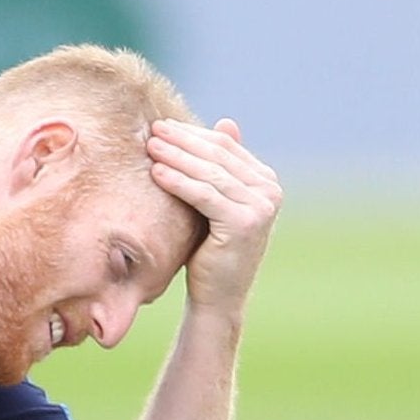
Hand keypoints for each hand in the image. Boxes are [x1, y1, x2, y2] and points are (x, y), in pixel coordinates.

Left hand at [146, 117, 281, 320]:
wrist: (218, 298)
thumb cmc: (210, 251)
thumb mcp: (216, 203)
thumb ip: (222, 168)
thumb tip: (226, 121)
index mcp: (266, 181)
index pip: (225, 146)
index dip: (192, 134)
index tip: (163, 126)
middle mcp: (270, 191)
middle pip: (218, 156)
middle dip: (182, 140)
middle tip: (153, 129)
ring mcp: (261, 207)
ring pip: (210, 173)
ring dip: (177, 157)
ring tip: (149, 147)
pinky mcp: (244, 223)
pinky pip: (204, 195)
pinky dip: (178, 182)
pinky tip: (156, 173)